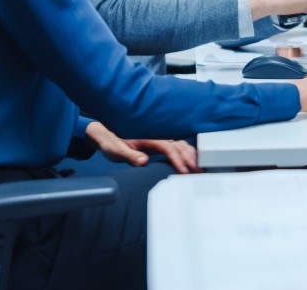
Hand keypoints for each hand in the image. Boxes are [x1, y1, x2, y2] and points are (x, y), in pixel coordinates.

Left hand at [85, 122, 200, 173]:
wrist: (107, 134)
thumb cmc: (112, 142)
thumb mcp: (116, 150)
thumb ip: (130, 156)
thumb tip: (143, 161)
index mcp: (148, 137)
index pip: (169, 147)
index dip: (178, 159)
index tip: (184, 171)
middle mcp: (156, 136)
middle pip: (179, 145)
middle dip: (190, 159)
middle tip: (199, 172)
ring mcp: (159, 138)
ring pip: (181, 144)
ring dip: (191, 155)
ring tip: (200, 168)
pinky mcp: (159, 142)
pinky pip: (178, 146)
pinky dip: (187, 152)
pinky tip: (193, 159)